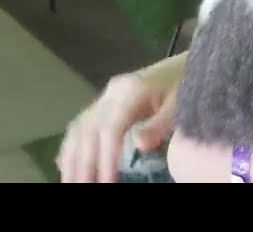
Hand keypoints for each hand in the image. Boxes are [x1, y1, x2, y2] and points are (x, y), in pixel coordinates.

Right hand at [56, 72, 176, 182]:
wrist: (184, 65)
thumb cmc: (185, 86)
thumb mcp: (179, 104)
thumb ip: (159, 124)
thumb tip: (140, 145)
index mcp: (131, 90)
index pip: (110, 128)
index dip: (105, 157)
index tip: (106, 183)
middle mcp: (112, 92)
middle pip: (88, 130)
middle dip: (83, 163)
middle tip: (83, 188)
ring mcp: (106, 96)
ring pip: (79, 127)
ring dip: (72, 157)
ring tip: (71, 181)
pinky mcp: (104, 103)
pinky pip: (80, 124)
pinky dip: (71, 146)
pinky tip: (66, 164)